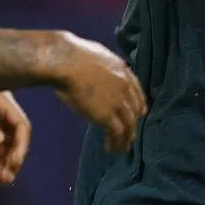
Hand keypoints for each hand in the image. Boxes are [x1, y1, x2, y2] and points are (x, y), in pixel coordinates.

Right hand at [52, 31, 147, 153]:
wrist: (64, 61)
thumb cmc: (70, 54)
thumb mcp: (95, 54)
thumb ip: (102, 66)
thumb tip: (96, 71)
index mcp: (122, 70)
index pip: (137, 92)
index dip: (139, 105)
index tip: (139, 114)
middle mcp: (125, 86)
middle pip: (135, 110)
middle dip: (133, 125)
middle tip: (129, 136)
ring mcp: (117, 101)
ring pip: (129, 125)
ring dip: (125, 139)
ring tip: (121, 149)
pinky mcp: (106, 115)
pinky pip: (117, 133)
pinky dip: (116, 143)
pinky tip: (110, 149)